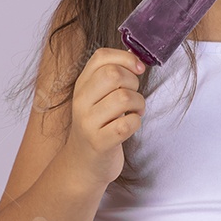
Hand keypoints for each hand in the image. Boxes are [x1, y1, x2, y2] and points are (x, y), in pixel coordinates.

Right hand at [63, 48, 146, 186]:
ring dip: (139, 103)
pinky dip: (136, 122)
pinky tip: (131, 125)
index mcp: (81, 85)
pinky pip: (127, 124)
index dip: (126, 58)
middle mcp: (81, 101)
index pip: (101, 57)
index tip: (138, 69)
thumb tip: (136, 59)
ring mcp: (88, 123)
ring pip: (124, 98)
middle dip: (134, 82)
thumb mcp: (97, 97)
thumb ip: (111, 77)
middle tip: (134, 95)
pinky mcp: (100, 143)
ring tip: (136, 111)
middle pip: (113, 75)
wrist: (83, 164)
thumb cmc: (98, 125)